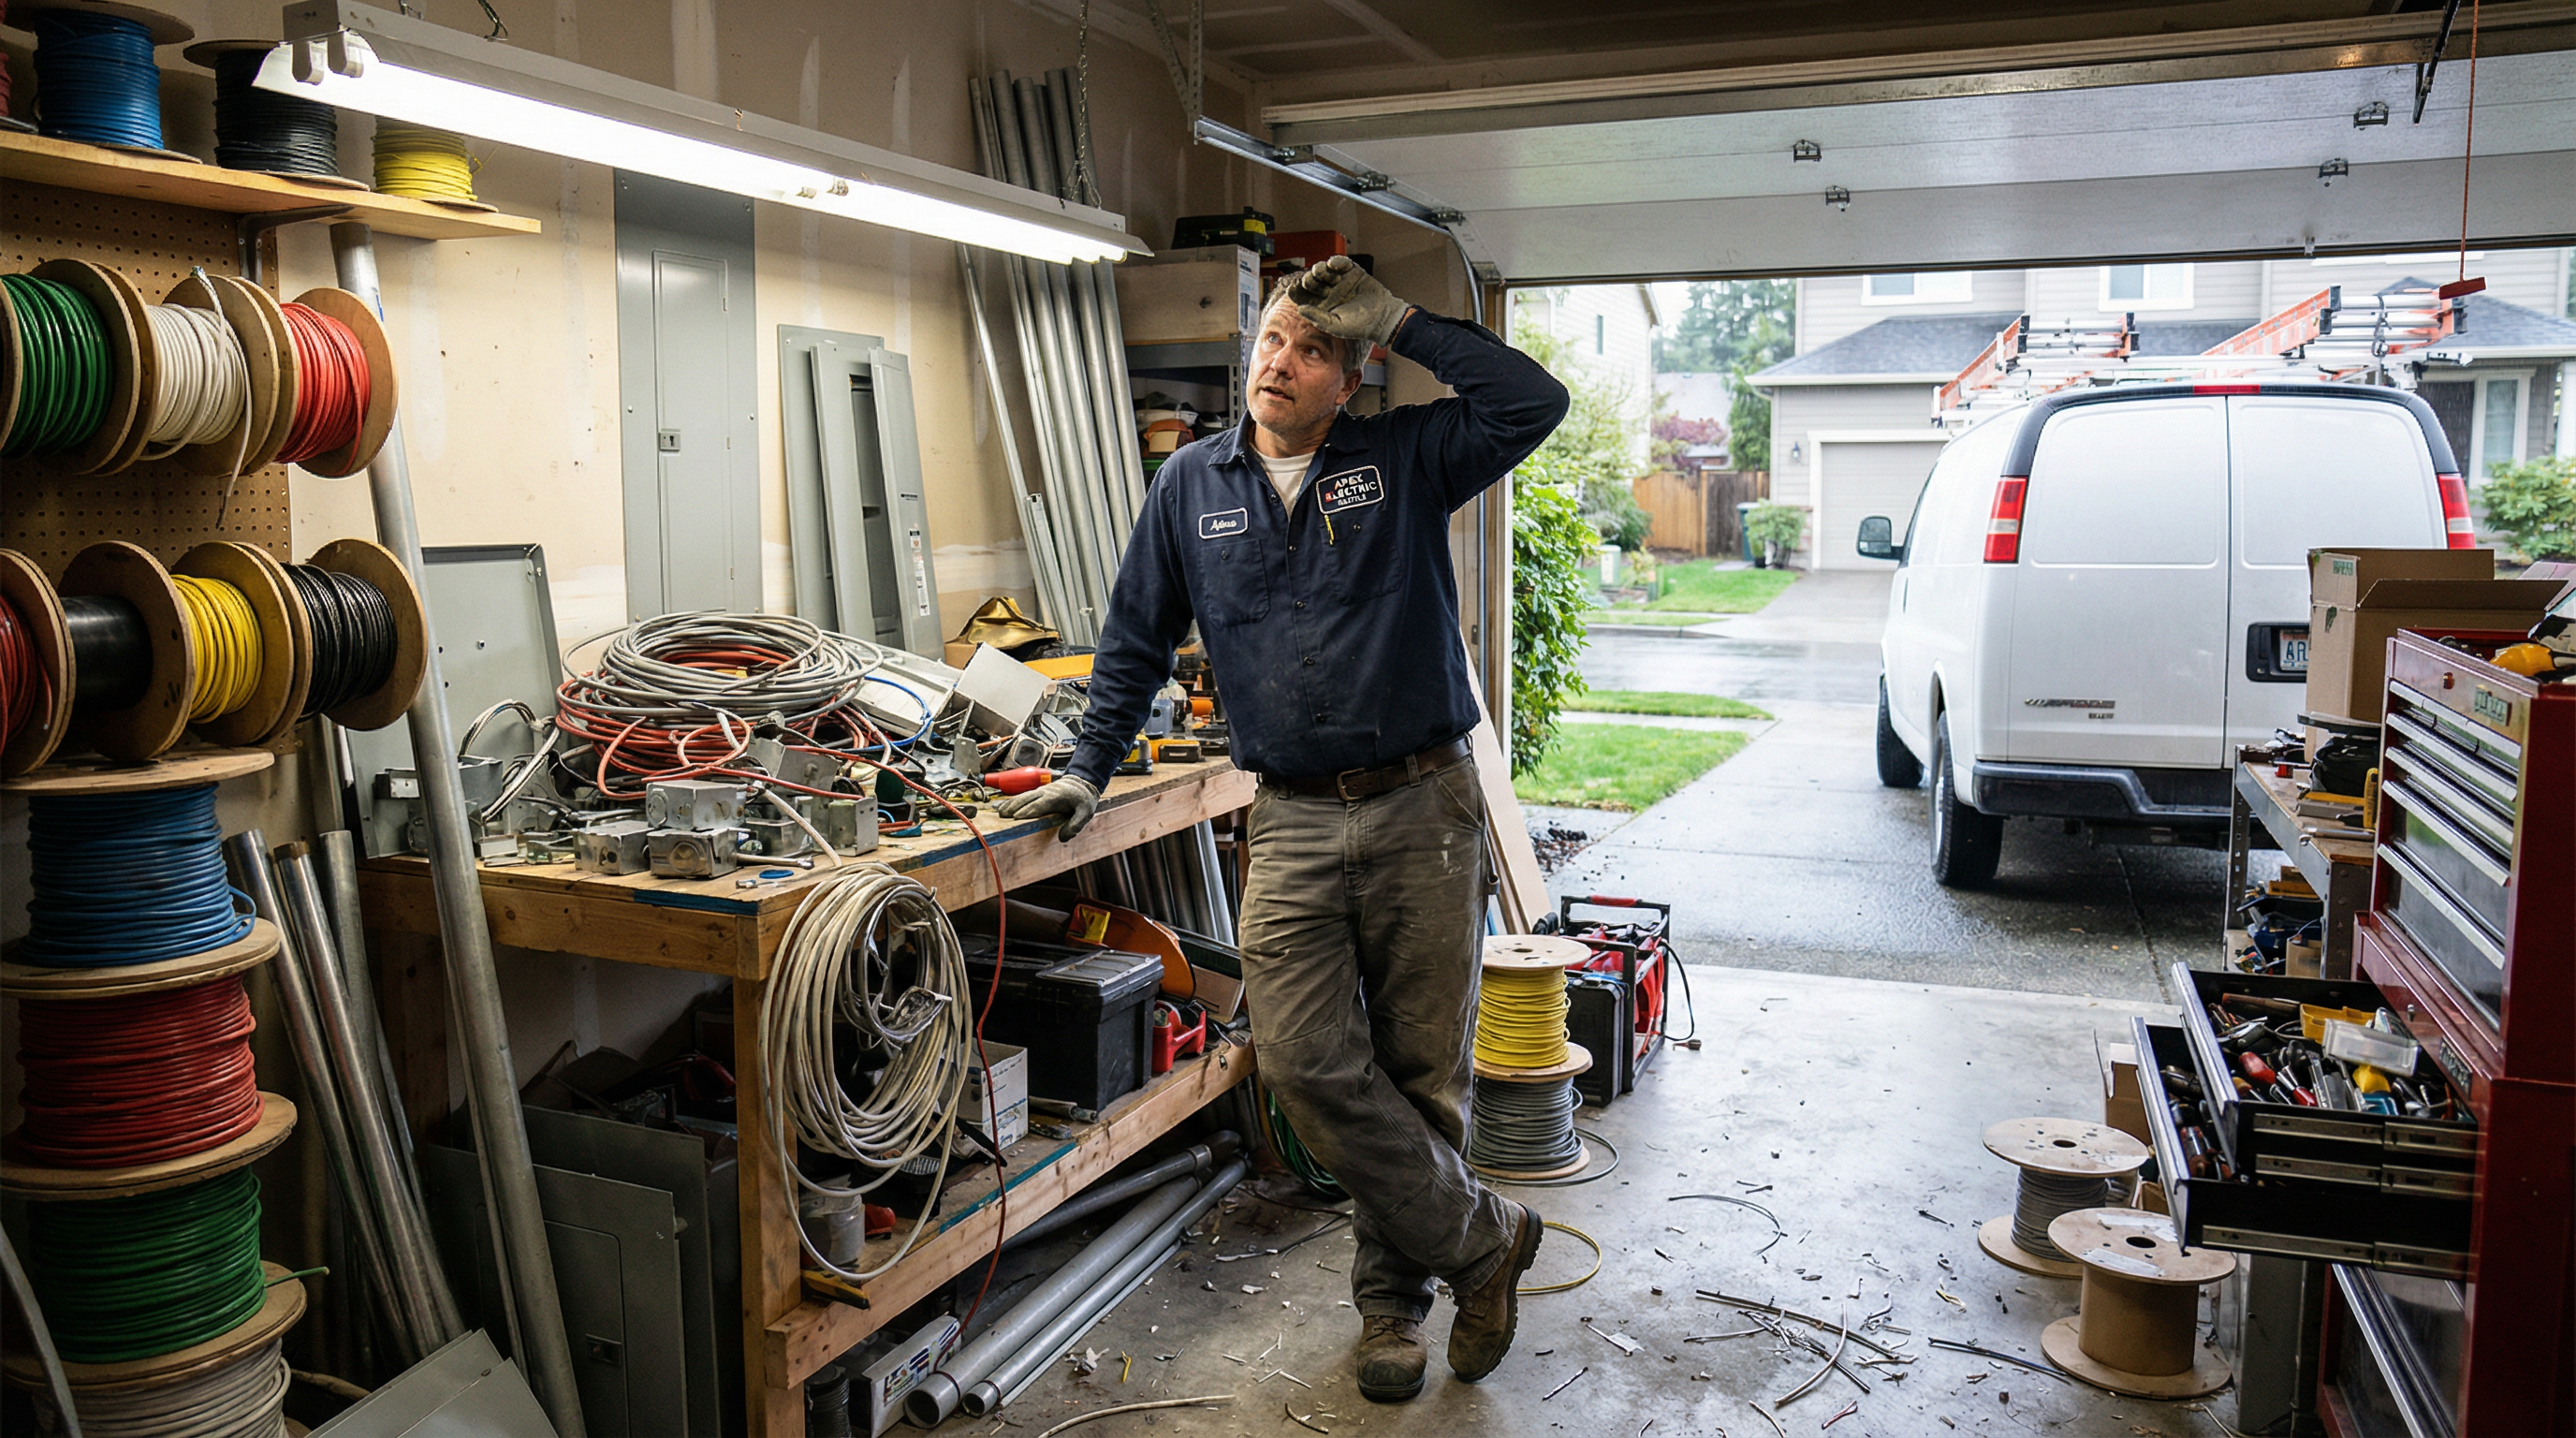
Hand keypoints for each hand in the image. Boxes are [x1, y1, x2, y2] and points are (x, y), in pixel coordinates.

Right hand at [992, 775, 1098, 840]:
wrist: (1082, 782)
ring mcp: (1041, 791)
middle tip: (1002, 816)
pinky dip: (1014, 801)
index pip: (1039, 805)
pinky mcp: (1039, 792)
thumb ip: (1076, 825)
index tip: (1016, 817)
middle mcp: (1045, 792)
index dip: (1028, 811)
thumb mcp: (1086, 813)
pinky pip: (1024, 796)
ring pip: (1023, 797)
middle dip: (1014, 807)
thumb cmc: (1083, 799)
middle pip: (1027, 799)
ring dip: (1011, 804)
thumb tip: (1062, 838)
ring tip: (999, 813)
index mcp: (1056, 797)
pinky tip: (1005, 807)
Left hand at [1289, 255, 1408, 349]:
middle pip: (1310, 280)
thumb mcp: (1335, 325)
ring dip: (1319, 269)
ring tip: (1324, 273)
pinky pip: (1339, 262)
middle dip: (1308, 280)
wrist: (1382, 317)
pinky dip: (1335, 261)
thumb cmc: (1359, 326)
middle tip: (1314, 283)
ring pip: (1322, 269)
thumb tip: (1299, 309)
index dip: (1295, 290)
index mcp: (1320, 305)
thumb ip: (1317, 318)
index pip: (1302, 295)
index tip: (1292, 288)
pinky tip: (1335, 265)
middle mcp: (1327, 292)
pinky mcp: (1351, 272)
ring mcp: (1339, 280)